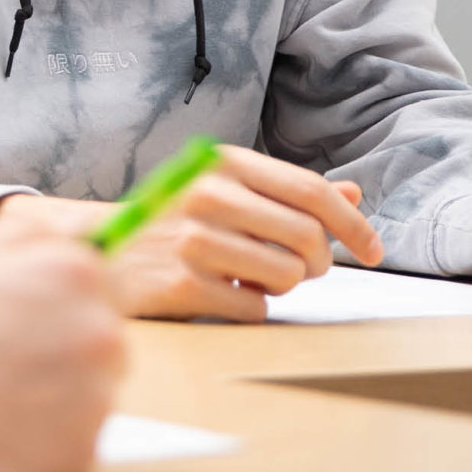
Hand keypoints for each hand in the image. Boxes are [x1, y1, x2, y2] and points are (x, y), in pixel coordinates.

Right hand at [0, 146, 383, 320]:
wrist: (98, 250)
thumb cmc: (170, 220)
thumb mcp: (223, 190)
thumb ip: (286, 192)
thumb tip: (354, 197)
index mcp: (223, 163)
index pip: (311, 192)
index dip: (352, 226)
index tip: (373, 250)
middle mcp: (209, 194)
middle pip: (308, 239)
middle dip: (318, 263)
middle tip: (304, 270)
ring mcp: (195, 240)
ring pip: (286, 276)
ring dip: (281, 286)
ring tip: (250, 277)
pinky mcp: (184, 285)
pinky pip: (256, 308)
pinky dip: (250, 306)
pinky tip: (222, 292)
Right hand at [0, 220, 124, 471]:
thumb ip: (33, 239)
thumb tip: (85, 235)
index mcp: (77, 272)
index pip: (102, 286)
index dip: (55, 305)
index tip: (19, 323)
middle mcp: (101, 333)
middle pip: (103, 342)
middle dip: (62, 352)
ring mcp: (94, 399)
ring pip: (91, 397)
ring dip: (55, 401)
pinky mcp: (76, 457)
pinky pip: (72, 447)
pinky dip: (40, 447)